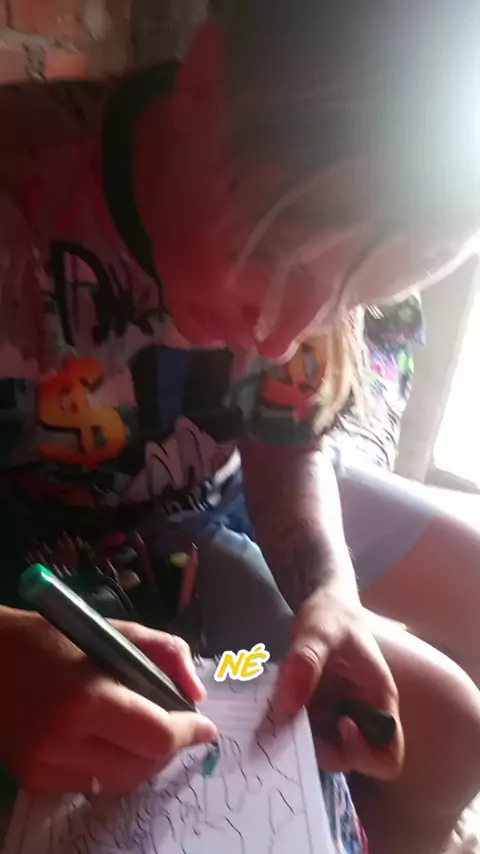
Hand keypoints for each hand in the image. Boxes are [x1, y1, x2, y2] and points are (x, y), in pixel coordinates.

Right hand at [0, 610, 216, 795]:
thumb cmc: (50, 638)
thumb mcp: (111, 630)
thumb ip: (164, 653)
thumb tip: (197, 693)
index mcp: (86, 698)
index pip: (157, 736)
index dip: (189, 733)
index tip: (205, 727)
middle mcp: (64, 742)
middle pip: (144, 766)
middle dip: (168, 746)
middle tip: (174, 723)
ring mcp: (46, 767)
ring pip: (121, 782)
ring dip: (142, 759)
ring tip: (141, 730)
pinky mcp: (35, 780)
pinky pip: (91, 784)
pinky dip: (109, 765)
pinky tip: (104, 738)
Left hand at [275, 587, 403, 779]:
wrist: (321, 606)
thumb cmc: (332, 616)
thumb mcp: (319, 631)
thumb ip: (306, 662)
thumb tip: (288, 705)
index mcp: (378, 700)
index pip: (387, 754)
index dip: (364, 753)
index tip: (339, 723)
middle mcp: (361, 717)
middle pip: (351, 760)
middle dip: (322, 750)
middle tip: (292, 722)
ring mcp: (337, 718)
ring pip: (324, 752)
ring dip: (300, 742)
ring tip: (276, 716)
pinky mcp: (317, 714)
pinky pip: (305, 735)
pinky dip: (288, 731)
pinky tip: (270, 712)